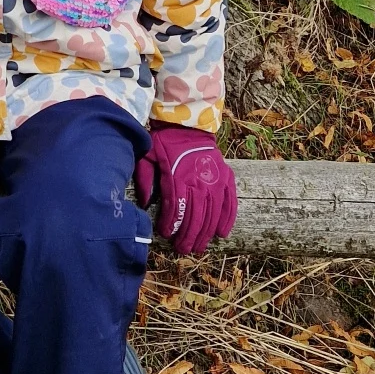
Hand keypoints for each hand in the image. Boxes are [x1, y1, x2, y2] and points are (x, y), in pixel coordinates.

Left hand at [135, 125, 236, 255]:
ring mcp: (215, 181)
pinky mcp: (227, 178)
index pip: (175, 208)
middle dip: (188, 236)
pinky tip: (222, 233)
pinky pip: (230, 202)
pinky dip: (227, 219)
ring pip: (212, 214)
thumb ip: (145, 178)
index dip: (171, 224)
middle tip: (183, 249)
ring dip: (205, 233)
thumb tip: (144, 204)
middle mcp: (199, 182)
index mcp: (178, 177)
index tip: (166, 235)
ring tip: (199, 247)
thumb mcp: (148, 155)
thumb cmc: (165, 141)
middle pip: (195, 216)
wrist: (189, 124)